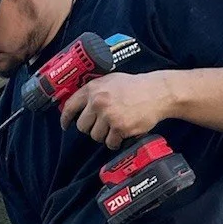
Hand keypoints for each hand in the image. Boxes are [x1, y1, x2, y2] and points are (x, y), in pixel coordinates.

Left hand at [58, 70, 175, 149]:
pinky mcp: (120, 128)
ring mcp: (109, 116)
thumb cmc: (134, 86)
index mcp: (93, 89)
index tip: (65, 125)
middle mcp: (98, 102)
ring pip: (95, 136)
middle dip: (91, 128)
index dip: (65, 118)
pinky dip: (115, 142)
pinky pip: (110, 142)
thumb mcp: (110, 81)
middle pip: (82, 126)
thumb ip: (93, 91)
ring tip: (115, 127)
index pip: (70, 106)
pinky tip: (122, 134)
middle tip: (102, 125)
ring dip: (104, 136)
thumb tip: (77, 104)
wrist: (157, 92)